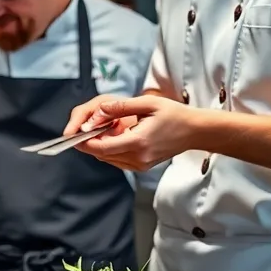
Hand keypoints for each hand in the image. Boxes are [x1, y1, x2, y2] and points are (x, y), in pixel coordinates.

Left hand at [76, 95, 207, 169]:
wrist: (195, 131)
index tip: (74, 134)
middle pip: (102, 155)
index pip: (102, 148)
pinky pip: (117, 160)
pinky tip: (115, 136)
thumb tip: (98, 110)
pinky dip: (110, 149)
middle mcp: (138, 158)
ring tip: (103, 128)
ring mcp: (140, 164)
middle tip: (83, 128)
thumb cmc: (174, 114)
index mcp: (138, 142)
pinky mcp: (142, 166)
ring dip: (100, 146)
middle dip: (89, 142)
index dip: (85, 142)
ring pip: (108, 158)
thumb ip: (120, 106)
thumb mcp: (148, 103)